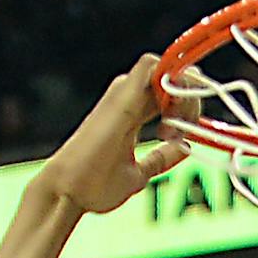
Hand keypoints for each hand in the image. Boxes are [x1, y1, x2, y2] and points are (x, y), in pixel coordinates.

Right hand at [38, 55, 188, 215]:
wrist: (67, 192)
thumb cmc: (92, 187)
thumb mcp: (138, 174)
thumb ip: (160, 159)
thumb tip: (183, 148)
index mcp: (130, 112)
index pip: (170, 92)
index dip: (185, 108)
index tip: (176, 138)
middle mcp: (127, 97)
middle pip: (174, 77)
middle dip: (190, 101)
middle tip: (177, 134)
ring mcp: (123, 94)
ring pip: (168, 68)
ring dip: (182, 93)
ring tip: (171, 128)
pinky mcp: (121, 96)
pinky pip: (152, 64)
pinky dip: (169, 80)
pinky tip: (168, 113)